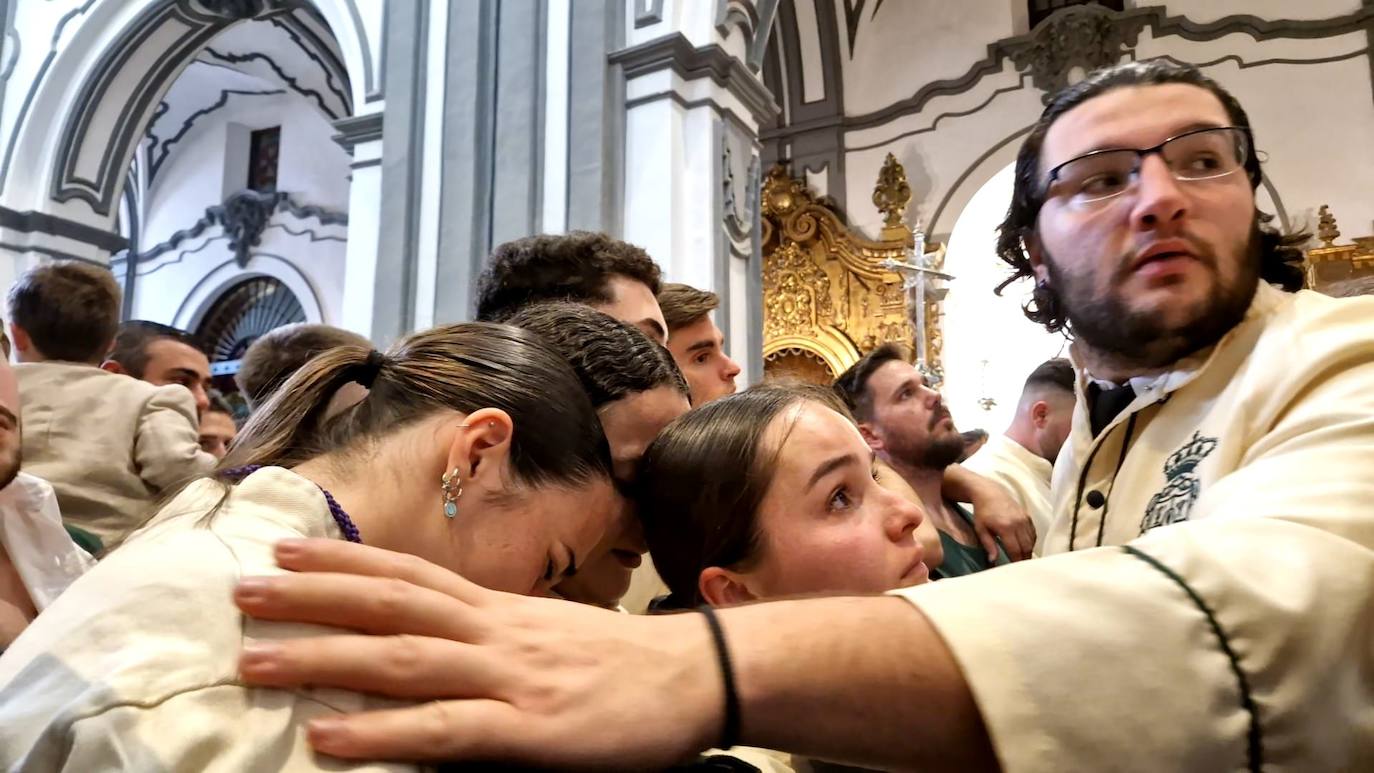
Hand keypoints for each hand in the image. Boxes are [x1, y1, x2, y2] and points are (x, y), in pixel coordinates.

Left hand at [232, 539, 721, 768]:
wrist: (701, 675)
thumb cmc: (627, 663)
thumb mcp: (553, 636)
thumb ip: (494, 641)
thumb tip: (439, 644)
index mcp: (500, 611)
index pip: (409, 574)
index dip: (343, 562)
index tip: (284, 548)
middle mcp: (494, 632)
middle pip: (390, 605)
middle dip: (310, 597)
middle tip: (239, 590)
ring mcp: (508, 677)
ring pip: (402, 660)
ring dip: (323, 657)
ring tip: (254, 659)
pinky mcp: (528, 728)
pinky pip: (444, 730)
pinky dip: (383, 734)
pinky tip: (331, 738)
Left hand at [967, 477, 1034, 561]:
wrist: (990, 493)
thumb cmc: (982, 513)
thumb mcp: (981, 529)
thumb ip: (988, 545)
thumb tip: (993, 561)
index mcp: (1005, 527)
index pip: (1015, 550)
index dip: (1016, 562)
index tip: (1015, 571)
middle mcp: (1018, 523)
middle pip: (1026, 547)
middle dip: (1024, 559)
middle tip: (1022, 569)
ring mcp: (1024, 519)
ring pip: (1031, 541)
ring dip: (1028, 551)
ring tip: (1024, 560)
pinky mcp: (1027, 516)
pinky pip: (1033, 533)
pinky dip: (1031, 542)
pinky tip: (1026, 547)